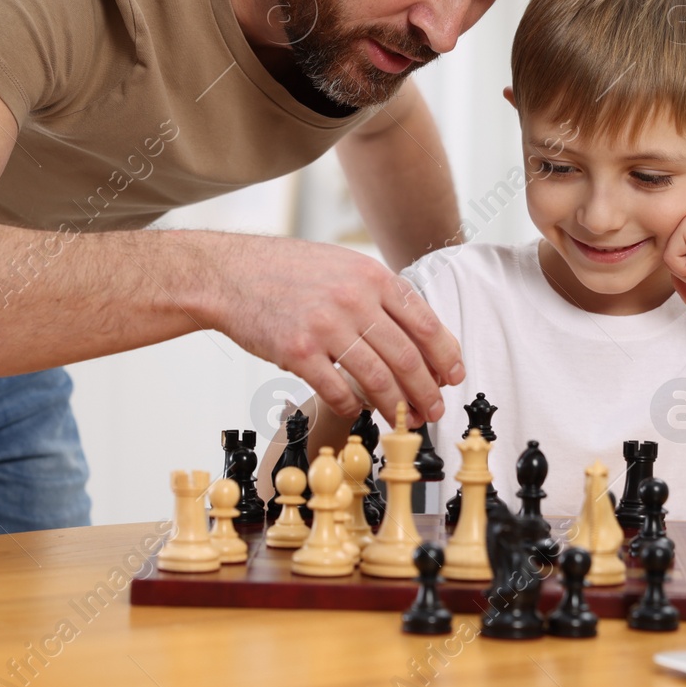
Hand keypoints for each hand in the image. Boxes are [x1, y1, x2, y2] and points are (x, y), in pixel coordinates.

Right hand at [210, 234, 460, 424]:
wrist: (231, 274)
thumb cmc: (289, 271)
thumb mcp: (344, 265)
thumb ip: (380, 294)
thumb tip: (420, 337)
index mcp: (372, 277)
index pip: (425, 323)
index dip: (446, 356)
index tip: (454, 377)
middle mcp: (354, 299)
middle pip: (407, 357)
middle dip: (427, 390)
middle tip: (434, 410)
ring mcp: (325, 326)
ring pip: (378, 379)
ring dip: (397, 407)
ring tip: (406, 421)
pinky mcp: (298, 351)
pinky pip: (337, 390)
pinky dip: (353, 407)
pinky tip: (359, 412)